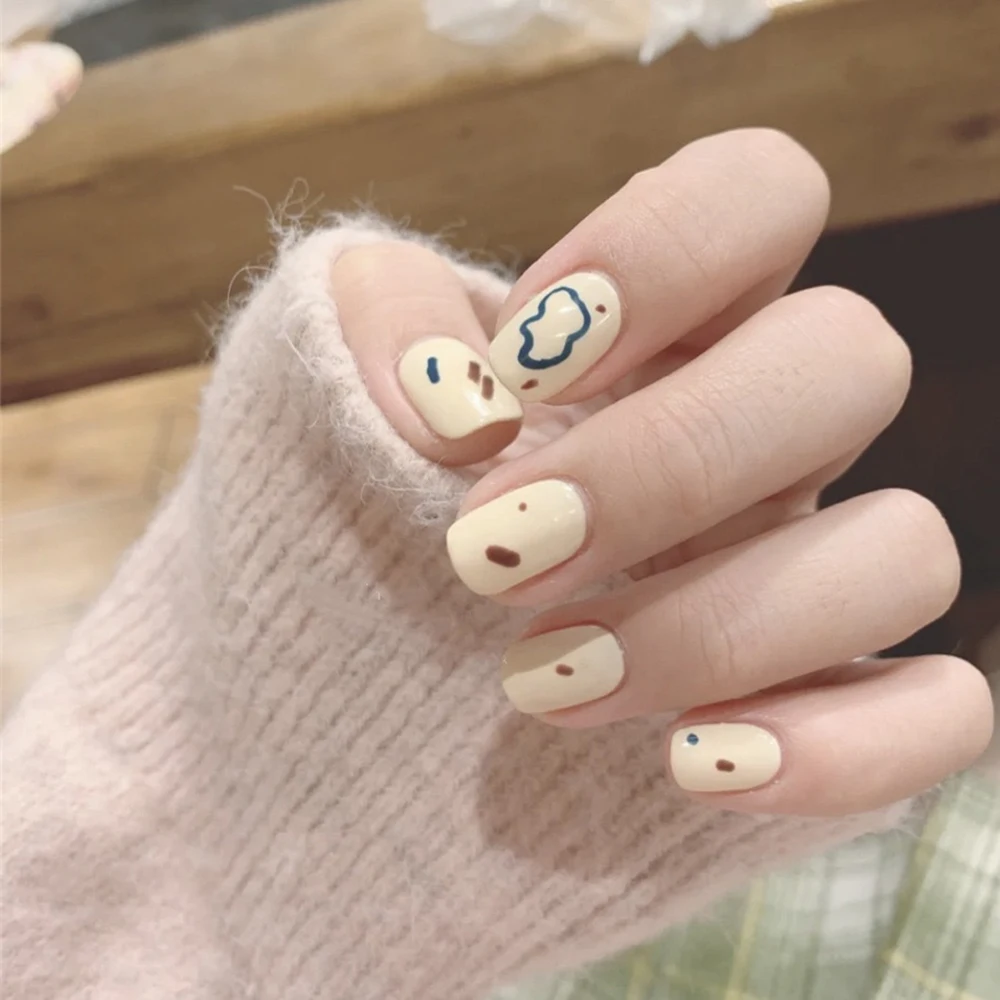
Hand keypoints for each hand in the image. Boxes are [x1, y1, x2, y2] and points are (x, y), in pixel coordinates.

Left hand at [330, 129, 992, 817]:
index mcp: (662, 329)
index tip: (513, 373)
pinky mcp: (818, 710)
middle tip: (497, 556)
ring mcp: (801, 573)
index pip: (762, 191)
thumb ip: (368, 334)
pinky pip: (936, 714)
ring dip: (720, 622)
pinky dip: (840, 747)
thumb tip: (454, 395)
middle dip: (671, 460)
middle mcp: (756, 435)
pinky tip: (693, 765)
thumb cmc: (334, 539)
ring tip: (544, 687)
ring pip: (906, 548)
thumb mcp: (316, 403)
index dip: (665, 252)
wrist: (333, 707)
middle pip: (853, 359)